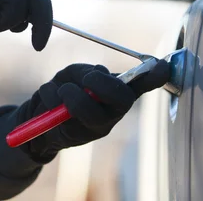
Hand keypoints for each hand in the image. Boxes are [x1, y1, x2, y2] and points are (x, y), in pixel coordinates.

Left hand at [15, 60, 169, 160]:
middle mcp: (113, 111)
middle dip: (101, 84)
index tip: (162, 66)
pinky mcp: (76, 136)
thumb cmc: (65, 89)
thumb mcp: (74, 74)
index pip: (140, 85)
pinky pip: (62, 114)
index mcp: (117, 92)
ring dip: (70, 94)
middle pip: (122, 99)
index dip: (153, 78)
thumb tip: (97, 75)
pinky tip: (48, 102)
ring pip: (91, 112)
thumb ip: (87, 73)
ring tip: (61, 90)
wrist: (39, 116)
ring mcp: (97, 126)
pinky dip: (49, 96)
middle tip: (85, 78)